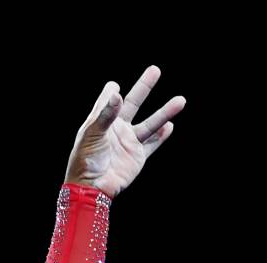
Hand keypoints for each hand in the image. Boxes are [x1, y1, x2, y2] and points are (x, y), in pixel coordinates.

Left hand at [64, 67, 185, 198]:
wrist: (92, 187)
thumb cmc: (85, 160)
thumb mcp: (92, 134)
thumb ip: (106, 114)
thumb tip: (118, 92)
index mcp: (101, 120)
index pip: (109, 99)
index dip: (111, 92)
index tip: (114, 86)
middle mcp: (117, 128)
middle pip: (133, 103)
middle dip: (144, 87)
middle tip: (155, 70)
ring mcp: (129, 142)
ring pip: (150, 123)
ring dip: (165, 112)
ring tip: (181, 101)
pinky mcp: (137, 156)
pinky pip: (152, 144)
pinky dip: (162, 136)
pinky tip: (170, 126)